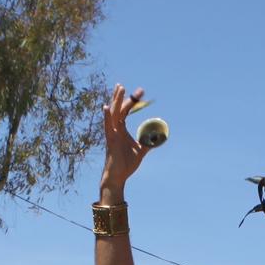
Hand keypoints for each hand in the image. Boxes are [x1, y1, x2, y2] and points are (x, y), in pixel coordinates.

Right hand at [99, 83, 154, 200]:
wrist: (118, 177)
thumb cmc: (126, 164)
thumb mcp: (141, 151)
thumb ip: (148, 142)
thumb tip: (158, 136)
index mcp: (121, 129)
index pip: (126, 111)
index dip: (133, 101)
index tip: (142, 92)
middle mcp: (115, 128)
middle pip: (120, 108)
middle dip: (127, 97)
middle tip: (135, 87)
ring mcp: (112, 133)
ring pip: (113, 113)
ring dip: (117, 100)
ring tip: (120, 88)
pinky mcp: (110, 140)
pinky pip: (107, 126)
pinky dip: (107, 117)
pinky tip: (106, 107)